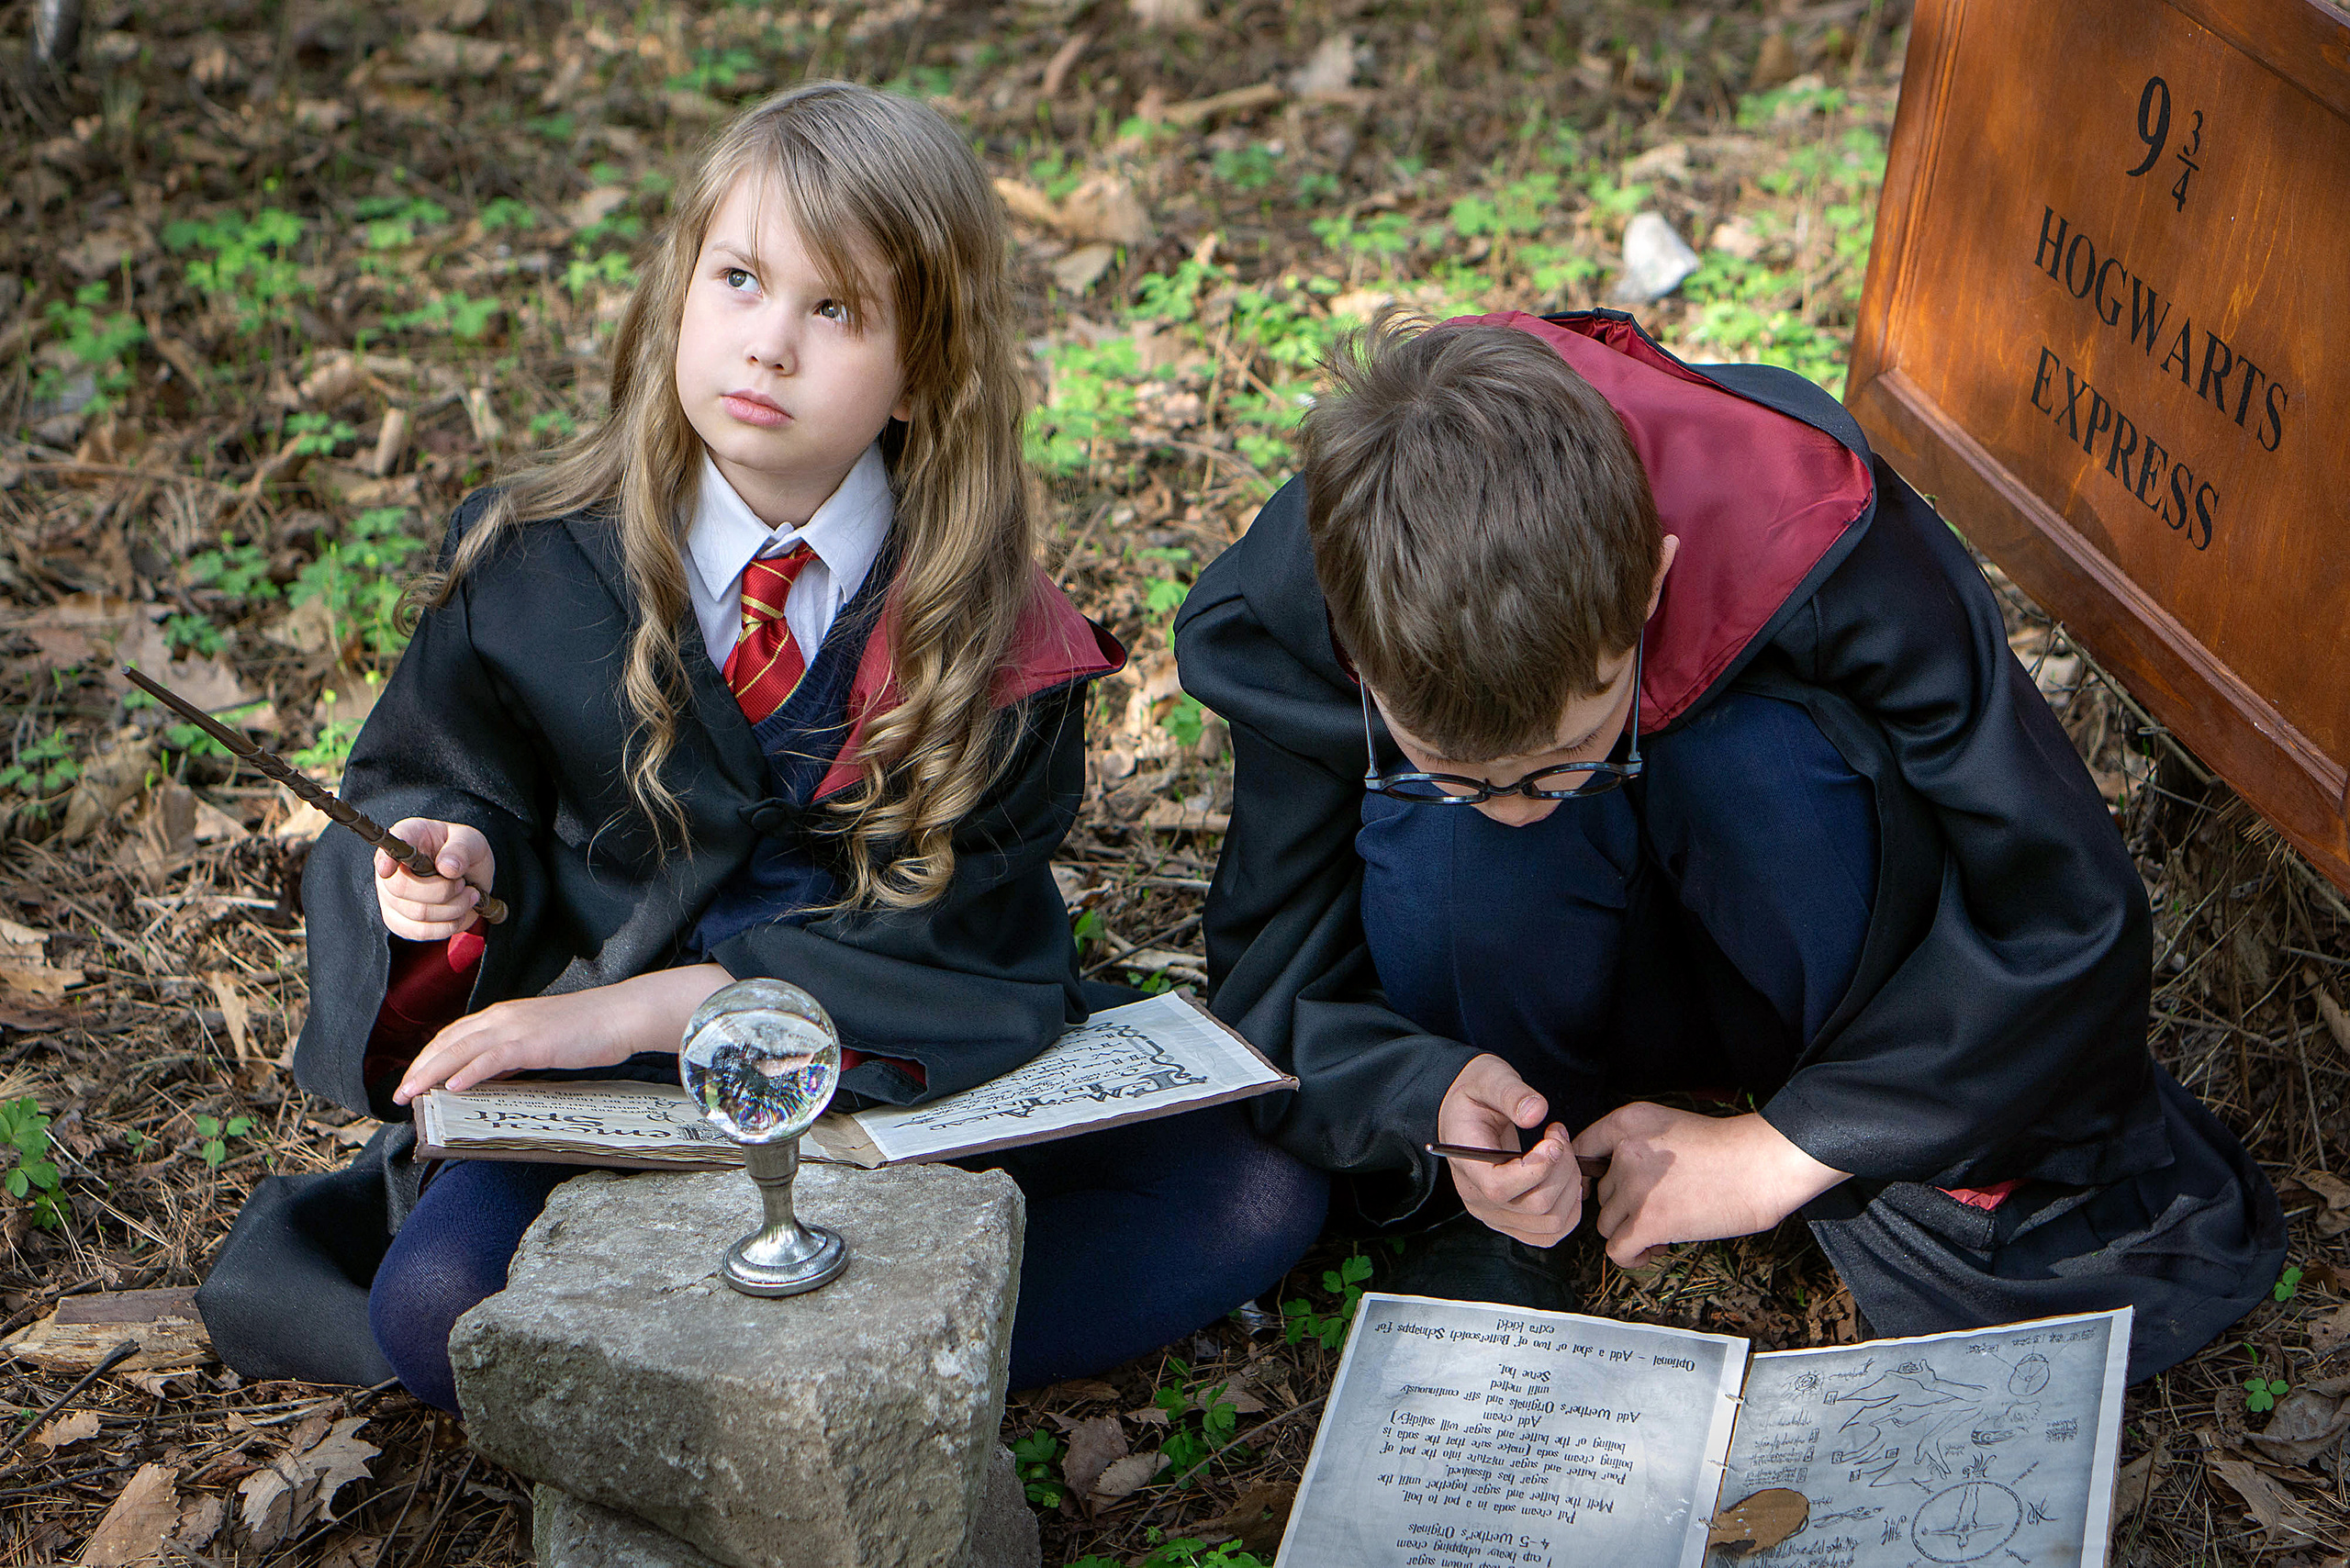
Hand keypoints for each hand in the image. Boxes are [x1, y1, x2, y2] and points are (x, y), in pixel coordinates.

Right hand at [375, 818, 494, 940]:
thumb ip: (461, 849)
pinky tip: (458, 913)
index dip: (385, 859)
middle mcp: (391, 868)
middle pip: (401, 888)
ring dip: (453, 908)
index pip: (389, 847)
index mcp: (408, 837)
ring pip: (417, 913)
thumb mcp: (471, 841)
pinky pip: (420, 932)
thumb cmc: (465, 853)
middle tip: (463, 884)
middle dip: (443, 891)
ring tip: (469, 895)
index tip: (388, 869)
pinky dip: (447, 926)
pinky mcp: (399, 921)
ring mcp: (390, 897)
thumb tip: (448, 867)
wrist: (470, 879)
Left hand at [392, 963, 734, 1104]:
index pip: (455, 1035)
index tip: (412, 1077)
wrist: (622, 1014)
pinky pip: (493, 1058)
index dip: (429, 1056)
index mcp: (505, 1015)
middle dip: (420, 1067)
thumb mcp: (543, 1041)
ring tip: (411, 1093)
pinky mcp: (533, 1042)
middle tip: (399, 1093)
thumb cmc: (590, 1029)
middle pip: (449, 1041)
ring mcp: (517, 1028)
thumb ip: (514, 1055)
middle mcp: (503, 1017)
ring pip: (462, 1049)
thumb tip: (490, 1076)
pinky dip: (469, 1071)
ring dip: (431, 1072)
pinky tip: (453, 1086)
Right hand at [1436, 1054, 1580, 1247]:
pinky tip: (1565, 1178)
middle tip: (1559, 1137)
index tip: (1553, 1139)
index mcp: (1466, 1164)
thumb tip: (1537, 1113)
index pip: (1500, 1188)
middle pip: (1536, 1208)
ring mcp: (1495, 1215)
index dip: (1537, 1169)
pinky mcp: (1512, 1221)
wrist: (1466, 1111)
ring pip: (1550, 1225)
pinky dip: (1570, 1208)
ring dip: (1570, 1188)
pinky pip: (1550, 1233)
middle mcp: (1478, 1199)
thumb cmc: (1476, 1093)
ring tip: (1562, 1155)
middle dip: (1563, 1170)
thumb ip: (1511, 1093)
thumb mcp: (1489, 1078)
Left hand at [1572, 1104, 1848, 1268]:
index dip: (1590, 1175)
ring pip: (1606, 1223)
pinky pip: (1617, 1250)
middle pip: (1600, 1193)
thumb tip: (1611, 1180)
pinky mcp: (1649, 1221)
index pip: (1582, 1149)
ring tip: (1661, 1229)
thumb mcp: (1670, 1124)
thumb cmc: (1727, 1149)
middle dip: (1624, 1206)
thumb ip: (1637, 1144)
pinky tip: (1653, 1249)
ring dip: (1629, 1231)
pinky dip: (1631, 1256)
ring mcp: (1634, 1188)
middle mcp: (1624, 1151)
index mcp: (1628, 1122)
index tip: (1609, 1189)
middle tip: (1658, 1209)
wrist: (1762, 1165)